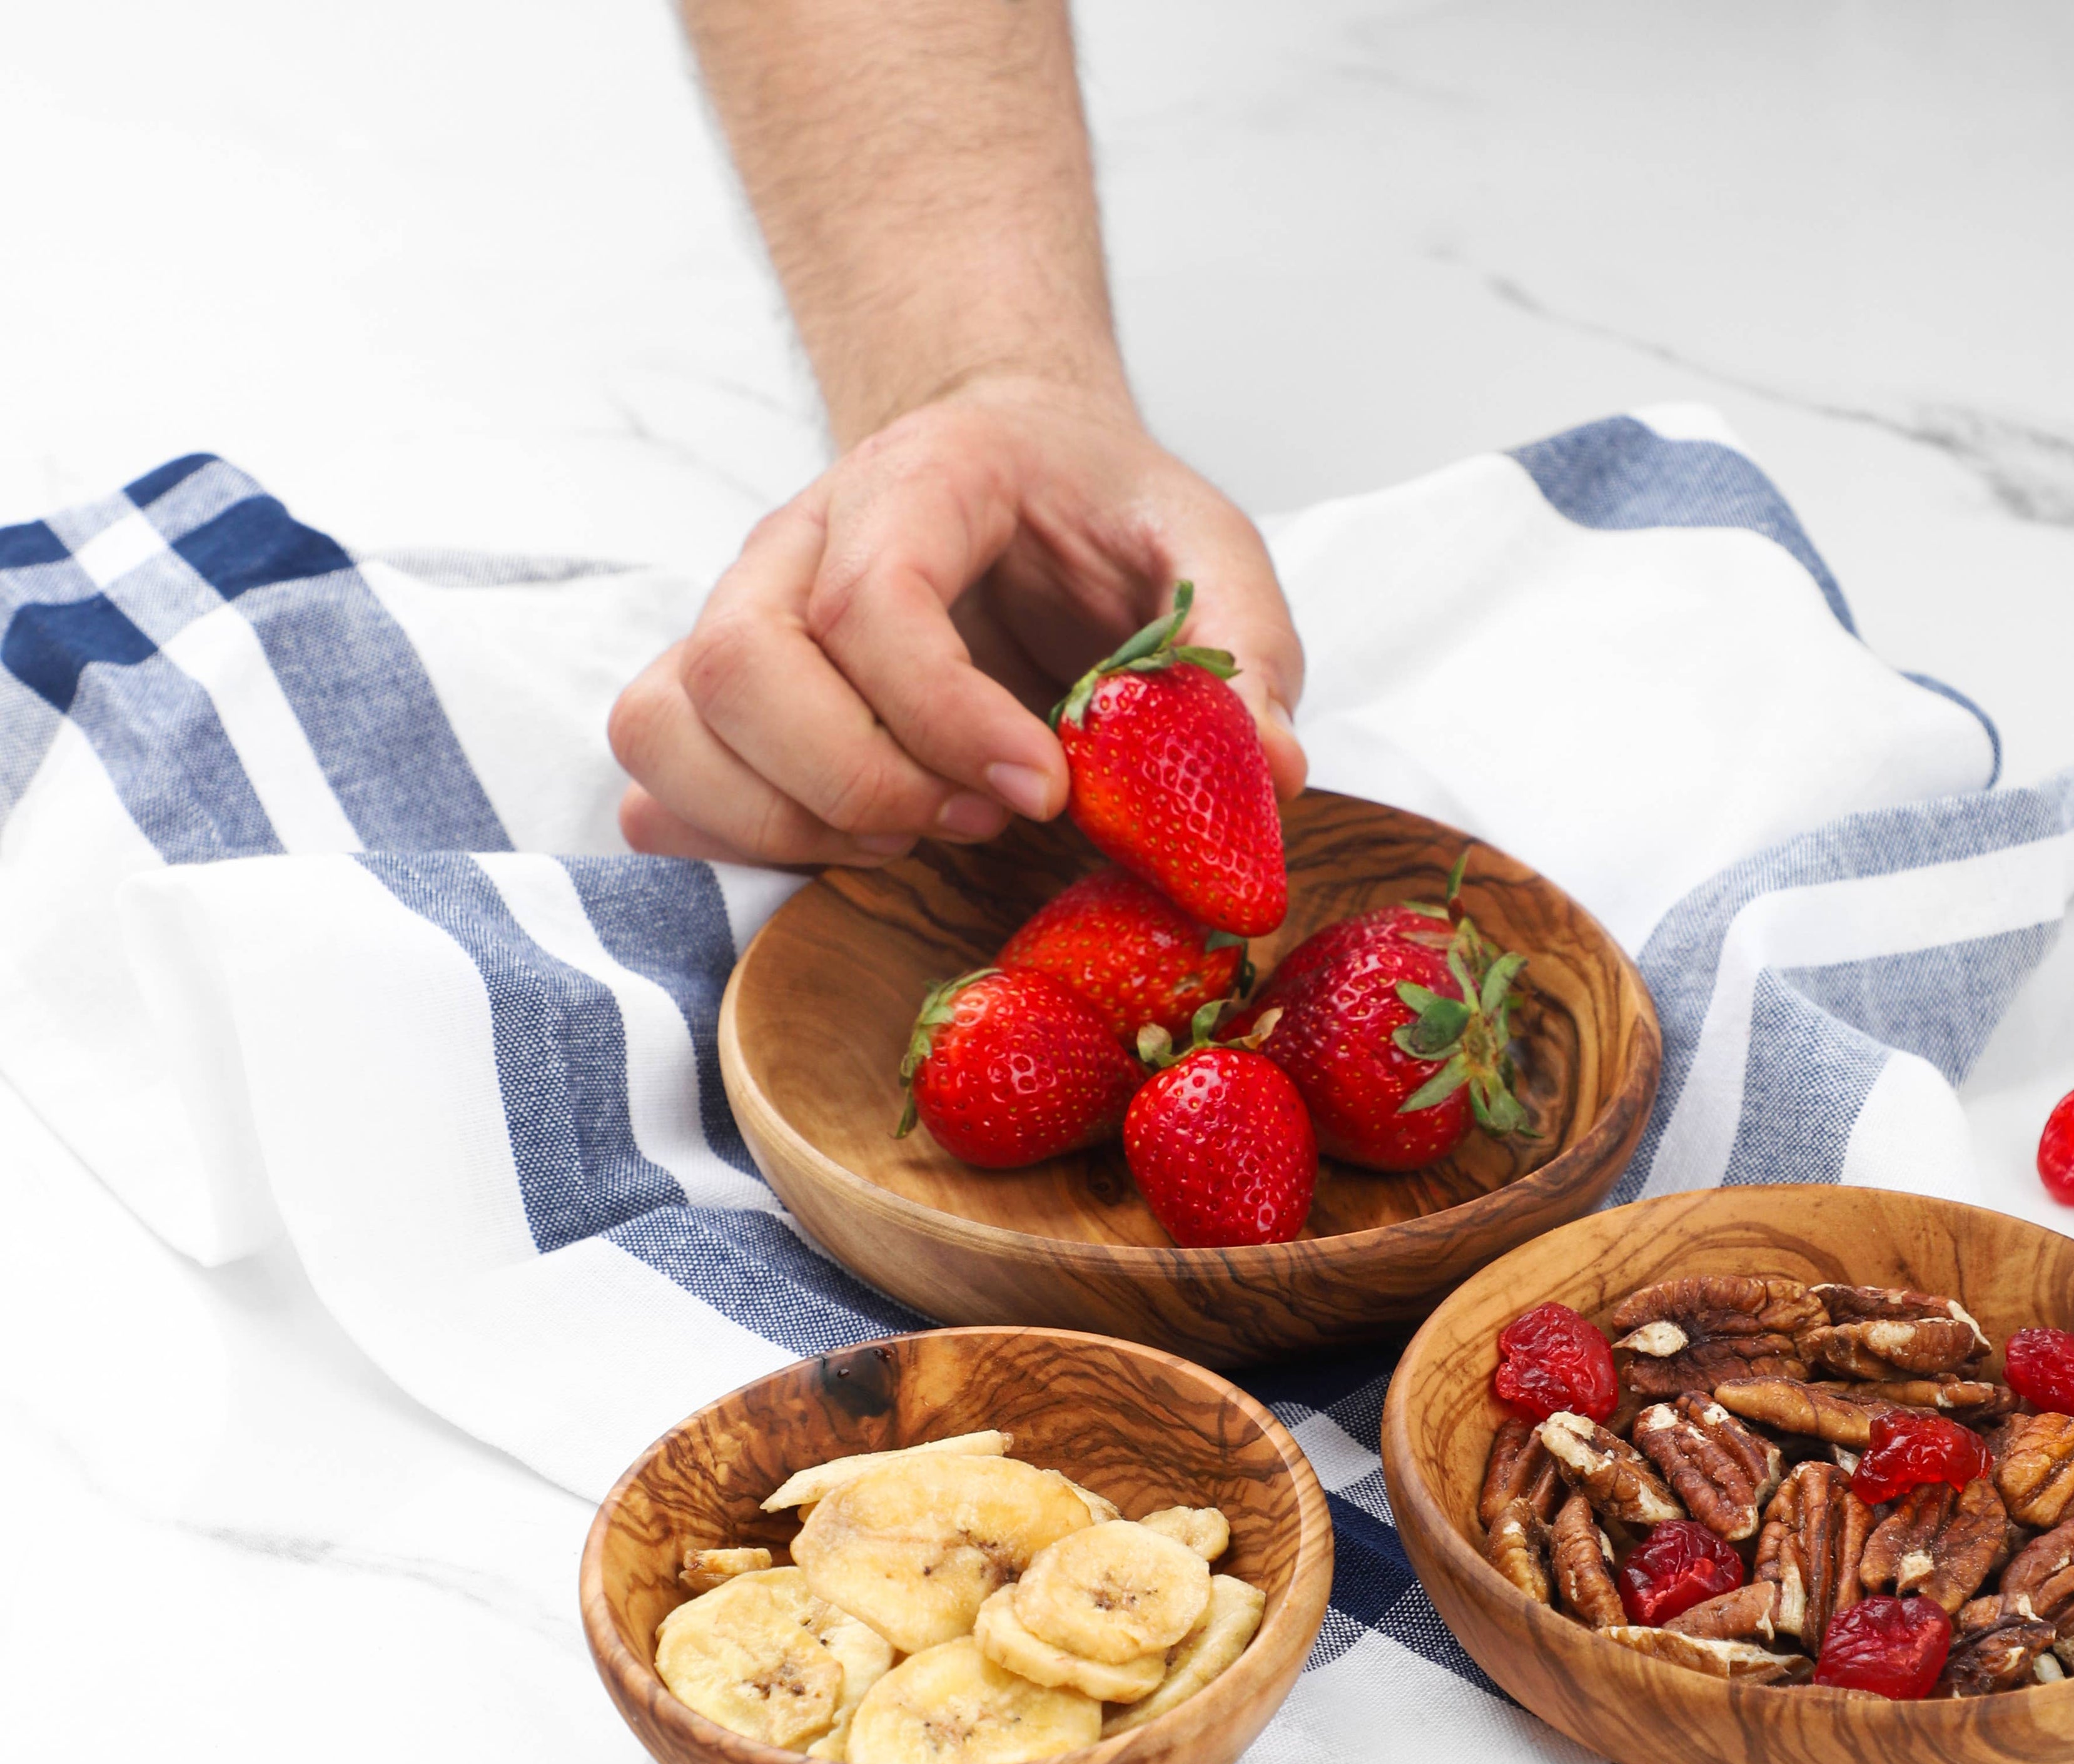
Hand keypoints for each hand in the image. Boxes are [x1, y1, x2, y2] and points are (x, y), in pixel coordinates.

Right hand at [609, 376, 1307, 867]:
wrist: (1012, 460)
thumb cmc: (1096, 510)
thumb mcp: (1201, 546)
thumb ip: (1241, 646)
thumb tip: (1273, 771)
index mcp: (919, 479)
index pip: (871, 599)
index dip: (946, 718)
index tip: (1045, 791)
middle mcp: (796, 537)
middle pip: (738, 667)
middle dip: (863, 781)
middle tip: (978, 818)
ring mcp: (739, 610)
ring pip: (670, 719)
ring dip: (788, 818)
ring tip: (914, 834)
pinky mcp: (719, 687)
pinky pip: (653, 766)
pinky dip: (723, 834)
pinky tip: (834, 846)